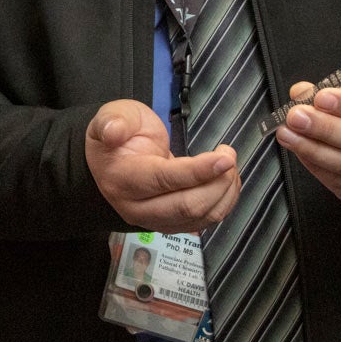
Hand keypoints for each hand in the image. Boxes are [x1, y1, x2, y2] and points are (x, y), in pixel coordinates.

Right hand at [84, 98, 239, 232]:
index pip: (164, 180)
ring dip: (225, 192)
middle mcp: (135, 208)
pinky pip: (205, 222)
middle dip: (218, 183)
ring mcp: (154, 221)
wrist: (113, 161)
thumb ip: (112, 121)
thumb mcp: (111, 116)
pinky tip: (225, 180)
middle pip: (187, 206)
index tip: (224, 159)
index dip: (197, 171)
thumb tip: (113, 132)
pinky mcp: (171, 225)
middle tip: (229, 156)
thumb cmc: (119, 134)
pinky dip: (223, 202)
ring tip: (228, 165)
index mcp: (121, 179)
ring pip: (201, 217)